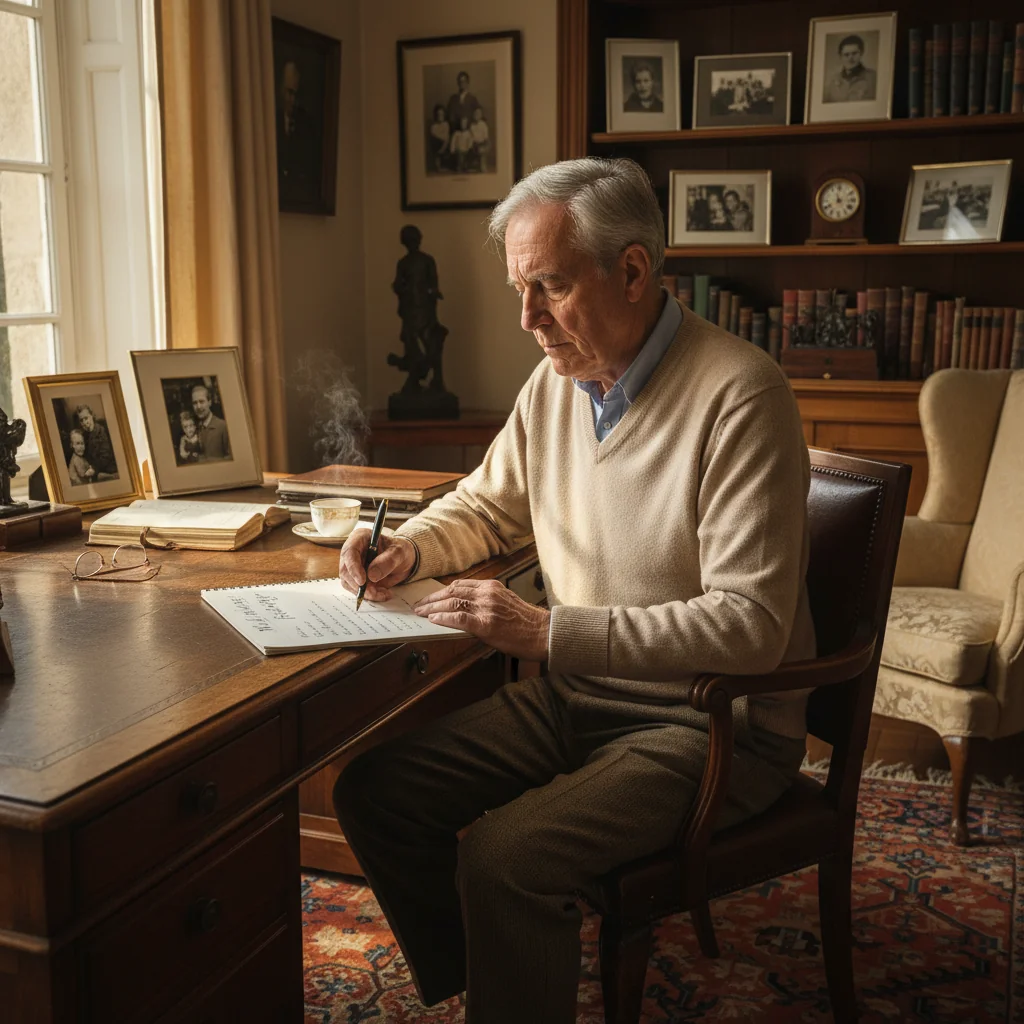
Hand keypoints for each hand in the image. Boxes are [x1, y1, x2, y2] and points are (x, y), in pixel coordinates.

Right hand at [338, 530, 416, 602]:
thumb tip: (371, 576)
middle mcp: (352, 552)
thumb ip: (387, 561)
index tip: (362, 581)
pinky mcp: (356, 579)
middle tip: (374, 592)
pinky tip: (382, 594)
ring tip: (383, 593)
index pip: (349, 552)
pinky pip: (357, 590)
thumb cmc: (400, 551)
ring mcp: (352, 566)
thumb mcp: (399, 552)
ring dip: (365, 592)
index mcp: (359, 538)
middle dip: (358, 585)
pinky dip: (369, 595)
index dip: (353, 567)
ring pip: (349, 583)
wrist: (403, 561)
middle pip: (345, 570)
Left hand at [412, 579, 549, 661]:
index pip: (459, 585)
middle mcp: (487, 594)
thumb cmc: (526, 622)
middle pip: (452, 592)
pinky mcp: (486, 624)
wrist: (543, 633)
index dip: (441, 591)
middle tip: (419, 606)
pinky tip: (434, 620)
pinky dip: (444, 618)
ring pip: (452, 603)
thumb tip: (463, 609)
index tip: (431, 597)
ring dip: (433, 608)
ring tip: (421, 613)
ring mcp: (486, 608)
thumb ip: (485, 602)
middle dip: (432, 599)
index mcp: (491, 587)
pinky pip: (459, 618)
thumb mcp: (505, 603)